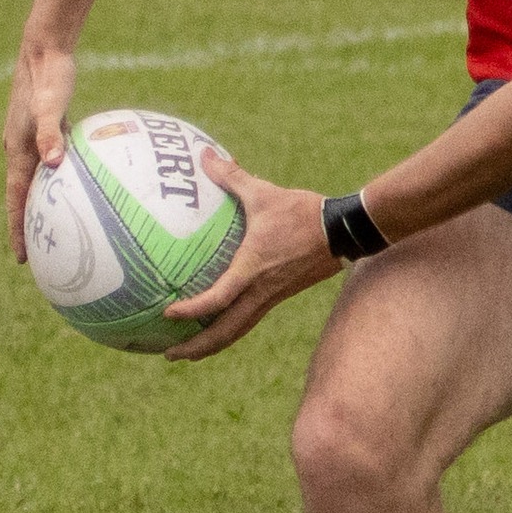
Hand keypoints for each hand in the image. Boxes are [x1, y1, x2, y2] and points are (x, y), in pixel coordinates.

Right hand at [4, 43, 76, 260]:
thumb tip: (54, 163)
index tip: (23, 258)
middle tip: (40, 256)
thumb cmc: (50, 77)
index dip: (18, 230)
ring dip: (43, 206)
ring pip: (37, 182)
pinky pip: (53, 163)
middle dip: (28, 227)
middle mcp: (20, 149)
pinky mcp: (46, 130)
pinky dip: (61, 180)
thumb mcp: (51, 106)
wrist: (45, 50)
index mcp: (17, 150)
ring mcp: (32, 140)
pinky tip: (82, 188)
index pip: (16, 200)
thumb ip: (51, 134)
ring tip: (58, 231)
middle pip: (23, 197)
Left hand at [163, 151, 343, 360]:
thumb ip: (232, 178)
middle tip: (169, 355)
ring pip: (239, 331)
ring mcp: (272, 296)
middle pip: (227, 331)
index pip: (218, 299)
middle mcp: (262, 291)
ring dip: (212, 345)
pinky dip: (229, 329)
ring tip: (188, 353)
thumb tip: (204, 157)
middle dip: (197, 347)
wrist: (344, 230)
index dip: (193, 309)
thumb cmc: (302, 212)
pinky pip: (249, 319)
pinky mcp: (280, 295)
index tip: (168, 312)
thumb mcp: (264, 193)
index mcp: (253, 269)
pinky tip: (217, 325)